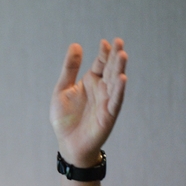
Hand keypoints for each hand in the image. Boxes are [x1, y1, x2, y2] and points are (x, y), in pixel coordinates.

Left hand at [50, 38, 127, 166]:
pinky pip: (115, 101)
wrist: (68, 143)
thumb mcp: (62, 89)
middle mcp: (101, 89)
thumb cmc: (65, 118)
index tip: (105, 42)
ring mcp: (106, 101)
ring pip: (115, 82)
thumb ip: (70, 68)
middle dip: (115, 56)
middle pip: (110, 69)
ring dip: (119, 69)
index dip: (104, 53)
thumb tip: (76, 45)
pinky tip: (121, 79)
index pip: (100, 63)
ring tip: (123, 55)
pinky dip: (118, 90)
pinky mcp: (108, 115)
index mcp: (91, 81)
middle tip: (119, 42)